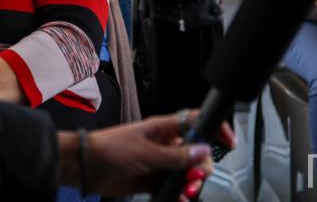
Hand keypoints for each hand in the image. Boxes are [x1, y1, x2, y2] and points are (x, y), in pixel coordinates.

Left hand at [59, 110, 236, 198]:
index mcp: (164, 128)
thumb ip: (176, 156)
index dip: (215, 129)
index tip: (229, 142)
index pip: (196, 122)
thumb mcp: (147, 152)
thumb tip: (204, 152)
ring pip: (186, 173)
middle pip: (196, 153)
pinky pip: (172, 188)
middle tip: (198, 178)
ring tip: (186, 193)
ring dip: (190, 184)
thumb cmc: (112, 149)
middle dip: (202, 167)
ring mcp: (159, 163)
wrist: (87, 167)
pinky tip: (179, 200)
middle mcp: (165, 144)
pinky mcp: (152, 180)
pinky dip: (178, 195)